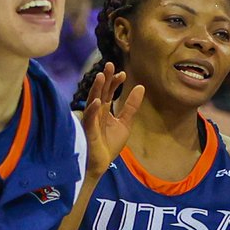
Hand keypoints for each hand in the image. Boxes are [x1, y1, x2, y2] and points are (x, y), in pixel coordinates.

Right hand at [82, 62, 143, 179]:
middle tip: (110, 64)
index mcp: (104, 110)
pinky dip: (92, 110)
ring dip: (97, 89)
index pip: (109, 91)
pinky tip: (98, 102)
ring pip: (92, 101)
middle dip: (105, 79)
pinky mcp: (88, 132)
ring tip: (101, 76)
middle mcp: (96, 112)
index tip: (123, 73)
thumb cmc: (109, 145)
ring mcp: (91, 121)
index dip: (115, 82)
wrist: (100, 164)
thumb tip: (141, 87)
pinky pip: (90, 119)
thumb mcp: (125, 123)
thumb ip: (131, 106)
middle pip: (100, 92)